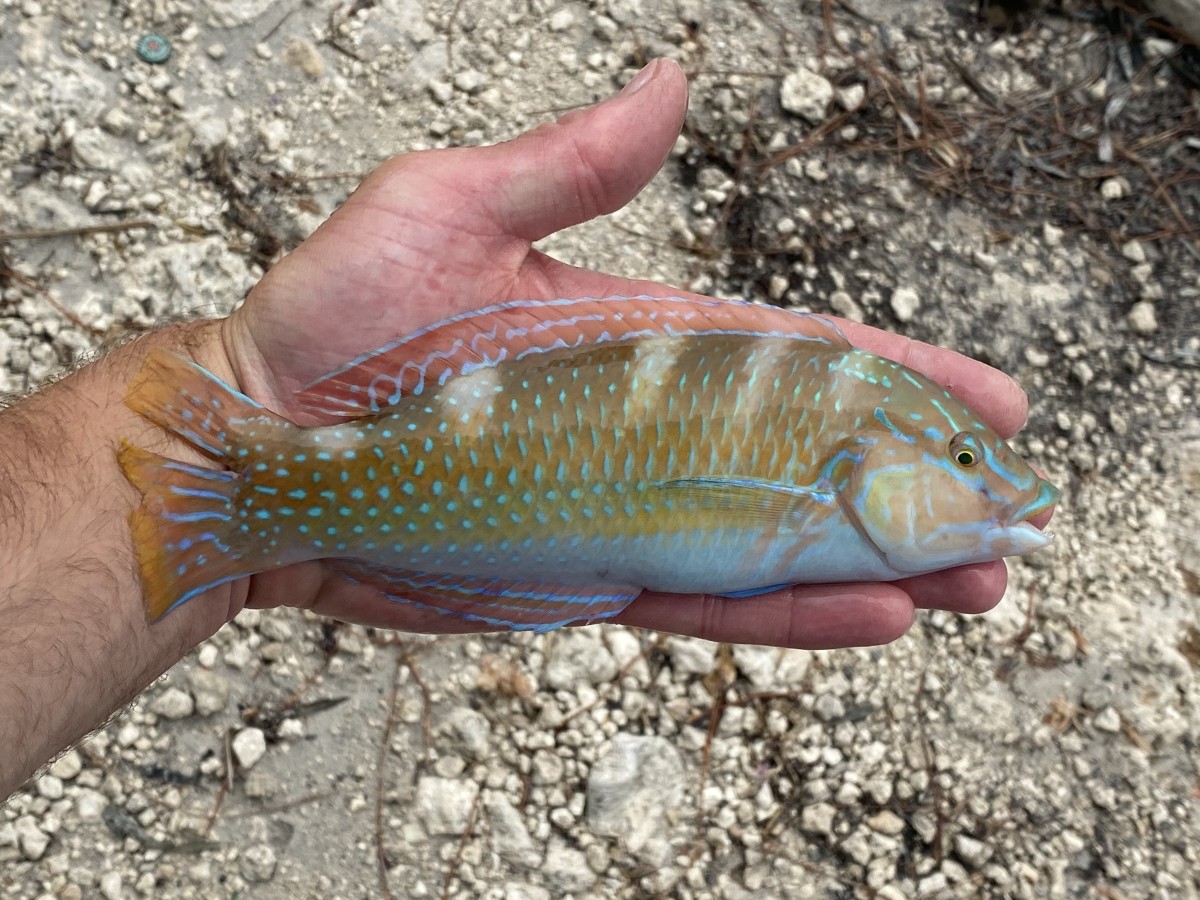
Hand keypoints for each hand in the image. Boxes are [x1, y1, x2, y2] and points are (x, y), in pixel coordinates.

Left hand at [209, 58, 1044, 648]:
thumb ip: (568, 163)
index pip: (792, 356)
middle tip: (1003, 518)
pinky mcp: (587, 578)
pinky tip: (870, 619)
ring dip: (876, 564)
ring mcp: (622, 509)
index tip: (981, 397)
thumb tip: (671, 81)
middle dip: (911, 489)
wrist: (260, 448)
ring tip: (971, 585)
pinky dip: (787, 614)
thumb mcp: (446, 206)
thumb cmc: (333, 320)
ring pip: (775, 544)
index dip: (893, 375)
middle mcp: (646, 430)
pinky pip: (705, 602)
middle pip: (807, 461)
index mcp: (638, 340)